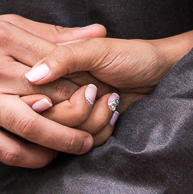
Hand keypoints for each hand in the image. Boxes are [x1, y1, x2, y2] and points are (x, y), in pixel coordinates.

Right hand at [0, 15, 109, 167]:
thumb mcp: (4, 27)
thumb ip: (52, 34)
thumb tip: (98, 33)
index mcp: (2, 37)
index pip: (57, 60)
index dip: (84, 76)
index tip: (101, 86)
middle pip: (50, 92)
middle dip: (81, 107)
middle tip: (102, 115)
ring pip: (32, 125)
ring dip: (65, 139)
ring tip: (86, 143)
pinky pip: (9, 150)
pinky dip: (35, 157)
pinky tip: (50, 155)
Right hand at [22, 28, 192, 123]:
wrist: (159, 76)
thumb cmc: (131, 56)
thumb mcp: (97, 49)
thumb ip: (63, 57)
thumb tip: (32, 76)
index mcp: (50, 69)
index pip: (33, 95)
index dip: (57, 98)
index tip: (86, 86)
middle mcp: (54, 93)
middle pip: (47, 120)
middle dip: (80, 110)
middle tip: (99, 91)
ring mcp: (69, 114)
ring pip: (65, 135)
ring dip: (96, 119)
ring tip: (112, 99)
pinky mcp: (84, 130)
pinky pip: (82, 144)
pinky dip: (103, 132)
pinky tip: (114, 114)